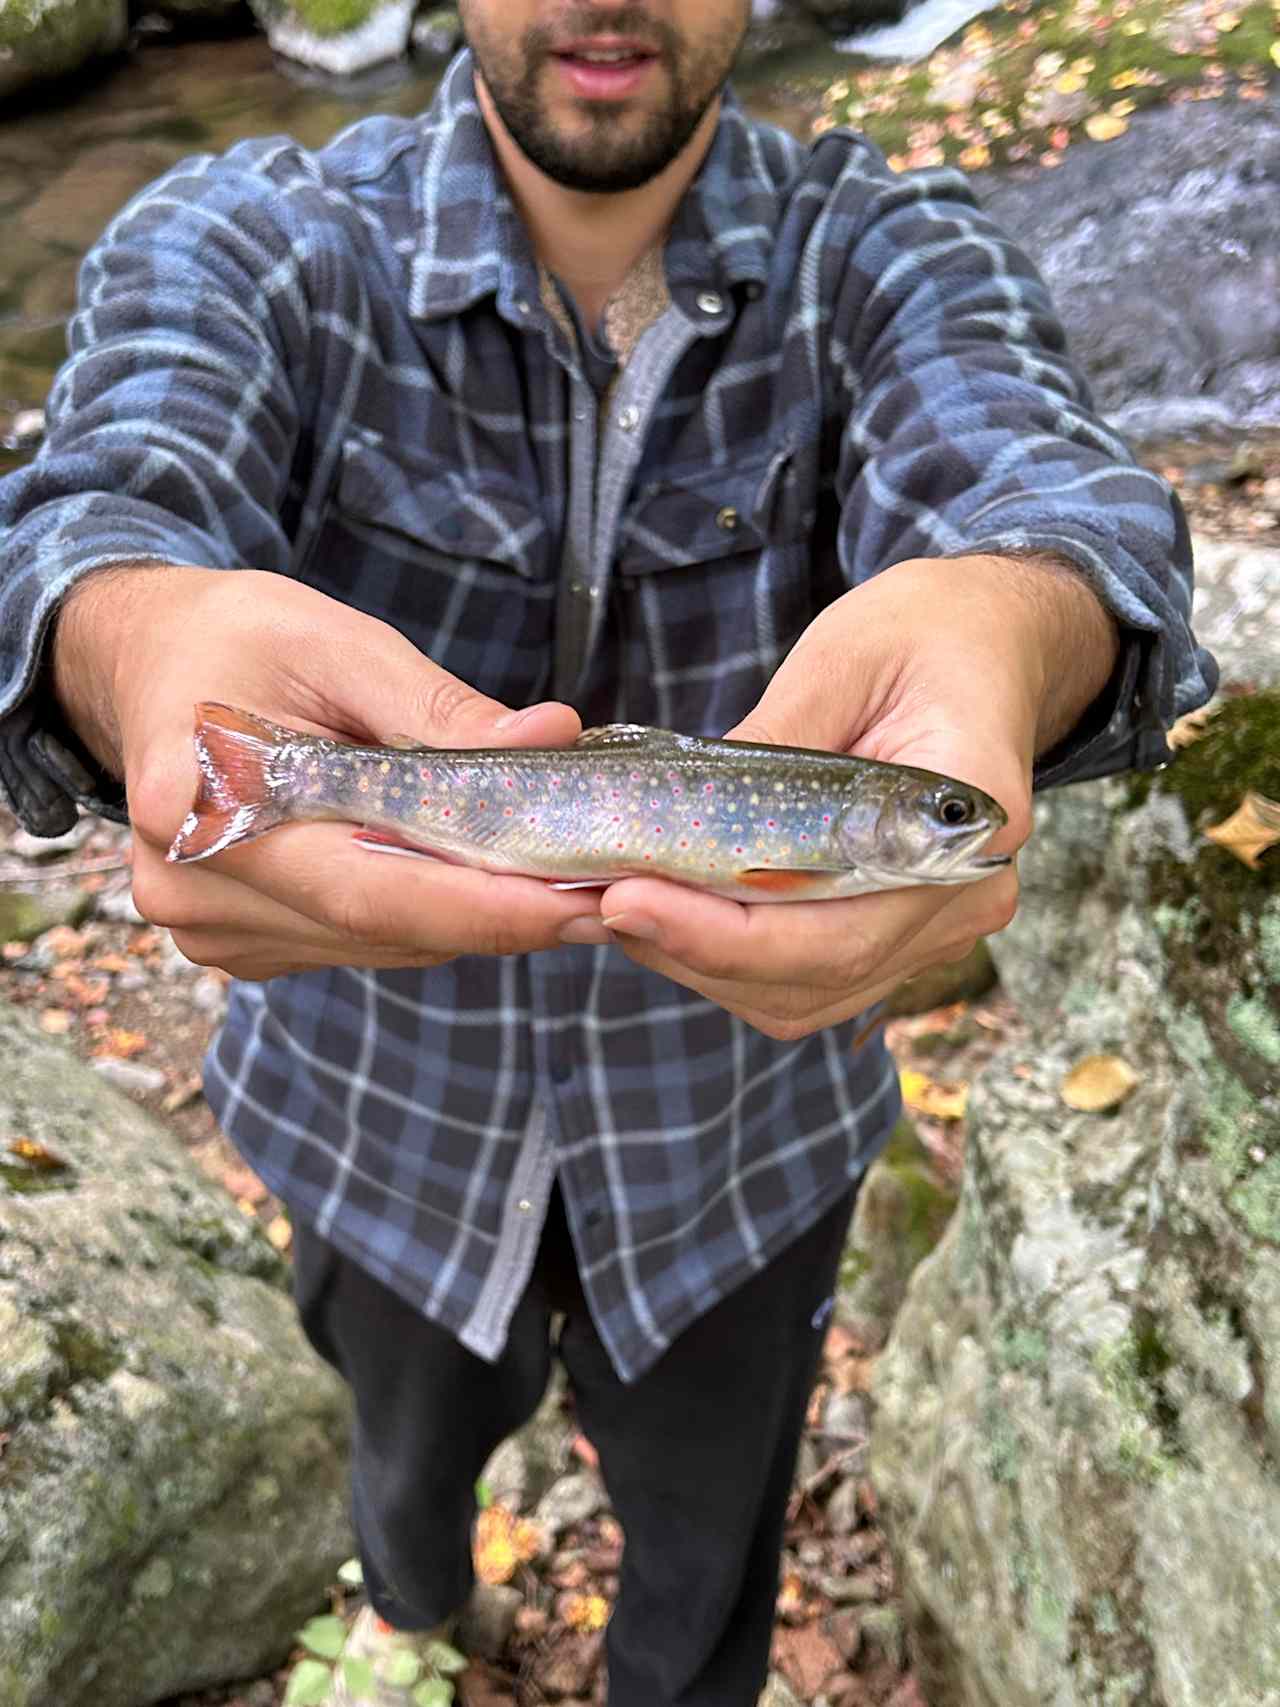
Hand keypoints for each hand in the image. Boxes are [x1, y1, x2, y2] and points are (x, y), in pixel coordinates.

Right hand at [53, 565, 600, 979]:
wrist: (150, 664)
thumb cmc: (238, 637)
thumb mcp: (339, 643)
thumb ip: (440, 708)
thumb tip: (552, 740)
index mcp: (201, 801)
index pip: (365, 888)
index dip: (482, 907)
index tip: (585, 906)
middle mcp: (196, 885)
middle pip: (382, 925)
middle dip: (501, 911)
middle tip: (610, 892)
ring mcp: (211, 925)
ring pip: (380, 943)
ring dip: (470, 916)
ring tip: (558, 877)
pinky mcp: (240, 941)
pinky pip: (359, 941)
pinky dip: (426, 913)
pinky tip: (472, 874)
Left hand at [588, 555, 1116, 1038]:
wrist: (986, 641)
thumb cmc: (925, 635)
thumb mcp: (843, 659)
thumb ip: (774, 742)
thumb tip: (676, 815)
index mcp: (967, 820)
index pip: (842, 926)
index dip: (725, 934)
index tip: (627, 897)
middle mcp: (965, 895)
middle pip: (815, 976)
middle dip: (691, 951)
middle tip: (591, 901)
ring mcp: (935, 924)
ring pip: (804, 995)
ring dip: (699, 965)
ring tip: (610, 905)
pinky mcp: (898, 931)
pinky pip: (807, 978)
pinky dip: (727, 961)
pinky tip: (664, 914)